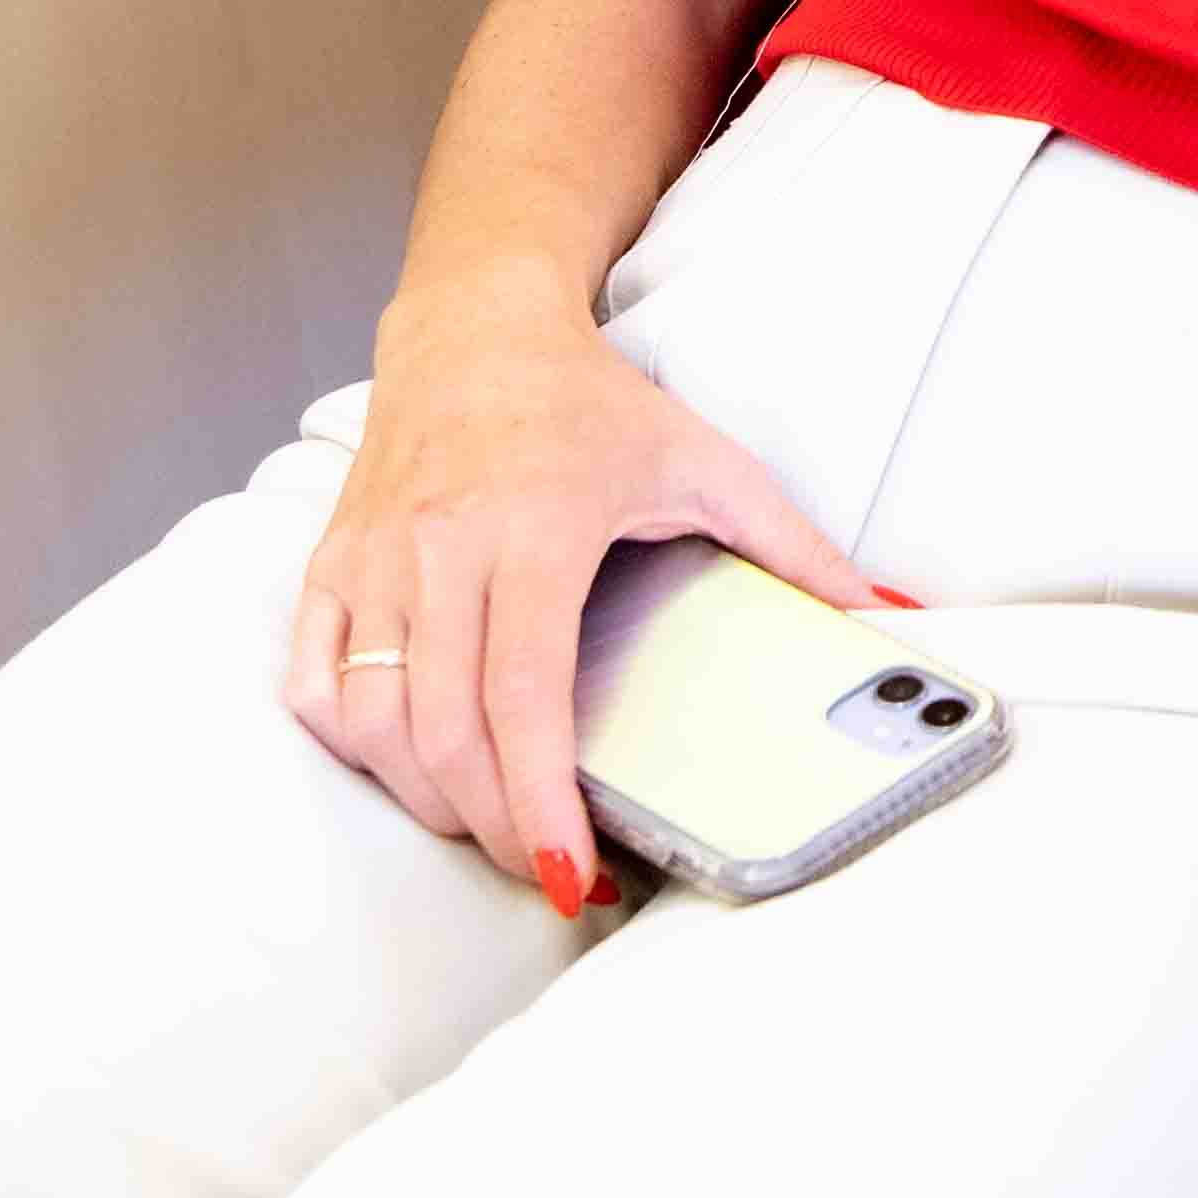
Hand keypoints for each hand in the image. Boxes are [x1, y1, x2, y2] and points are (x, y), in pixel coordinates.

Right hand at [284, 285, 883, 915]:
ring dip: (429, 798)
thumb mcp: (706, 463)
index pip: (523, 696)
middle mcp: (440, 550)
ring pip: (372, 722)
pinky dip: (353, 744)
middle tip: (549, 870)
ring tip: (494, 824)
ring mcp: (373, 560)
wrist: (474, 324)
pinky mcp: (331, 563)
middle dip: (495, 827)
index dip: (540, 799)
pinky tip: (409, 764)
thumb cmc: (591, 402)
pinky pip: (312, 684)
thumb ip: (795, 549)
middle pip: (444, 732)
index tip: (571, 873)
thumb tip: (885, 617)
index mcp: (533, 531)